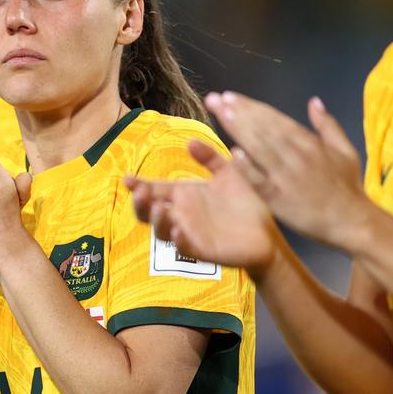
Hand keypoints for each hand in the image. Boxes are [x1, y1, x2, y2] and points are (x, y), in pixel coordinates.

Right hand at [125, 139, 279, 276]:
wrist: (266, 232)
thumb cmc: (244, 203)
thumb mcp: (227, 174)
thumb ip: (209, 157)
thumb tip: (189, 141)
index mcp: (183, 196)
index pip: (154, 190)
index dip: (138, 185)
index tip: (126, 178)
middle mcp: (181, 215)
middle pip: (149, 213)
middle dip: (140, 205)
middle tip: (139, 193)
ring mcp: (190, 234)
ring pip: (163, 232)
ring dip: (158, 221)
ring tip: (160, 208)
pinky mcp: (203, 251)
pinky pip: (185, 249)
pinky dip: (179, 241)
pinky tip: (178, 232)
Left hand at [204, 91, 371, 249]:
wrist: (352, 221)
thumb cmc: (347, 186)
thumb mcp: (345, 149)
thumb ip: (327, 124)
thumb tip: (314, 101)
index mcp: (309, 142)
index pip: (275, 119)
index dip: (252, 106)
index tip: (230, 96)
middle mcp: (295, 155)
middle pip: (263, 129)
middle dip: (239, 112)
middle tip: (215, 99)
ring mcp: (286, 177)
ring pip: (259, 148)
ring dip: (239, 130)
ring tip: (220, 114)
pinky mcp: (279, 199)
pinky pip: (260, 181)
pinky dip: (247, 167)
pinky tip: (232, 154)